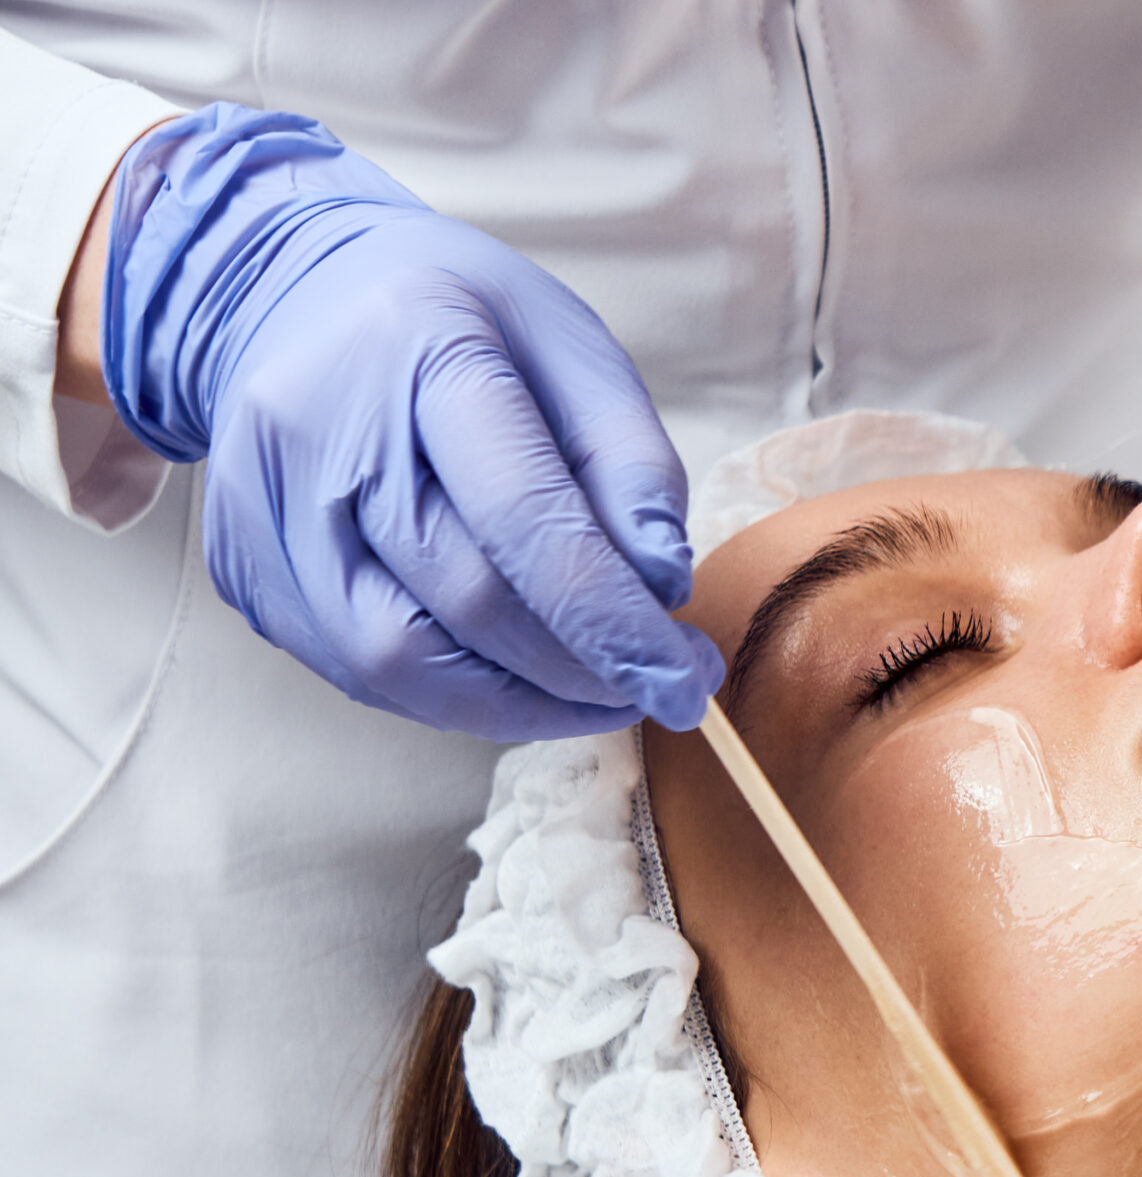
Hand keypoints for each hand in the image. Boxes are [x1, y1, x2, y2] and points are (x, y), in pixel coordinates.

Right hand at [96, 104, 720, 738]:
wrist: (291, 294)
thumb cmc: (461, 325)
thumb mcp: (573, 346)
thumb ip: (631, 461)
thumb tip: (661, 588)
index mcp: (416, 349)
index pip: (523, 518)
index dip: (612, 623)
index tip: (685, 683)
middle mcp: (314, 431)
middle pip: (464, 601)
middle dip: (581, 669)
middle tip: (662, 686)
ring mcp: (260, 508)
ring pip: (398, 661)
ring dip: (519, 703)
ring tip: (596, 691)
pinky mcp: (244, 570)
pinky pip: (357, 671)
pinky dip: (454, 696)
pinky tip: (514, 675)